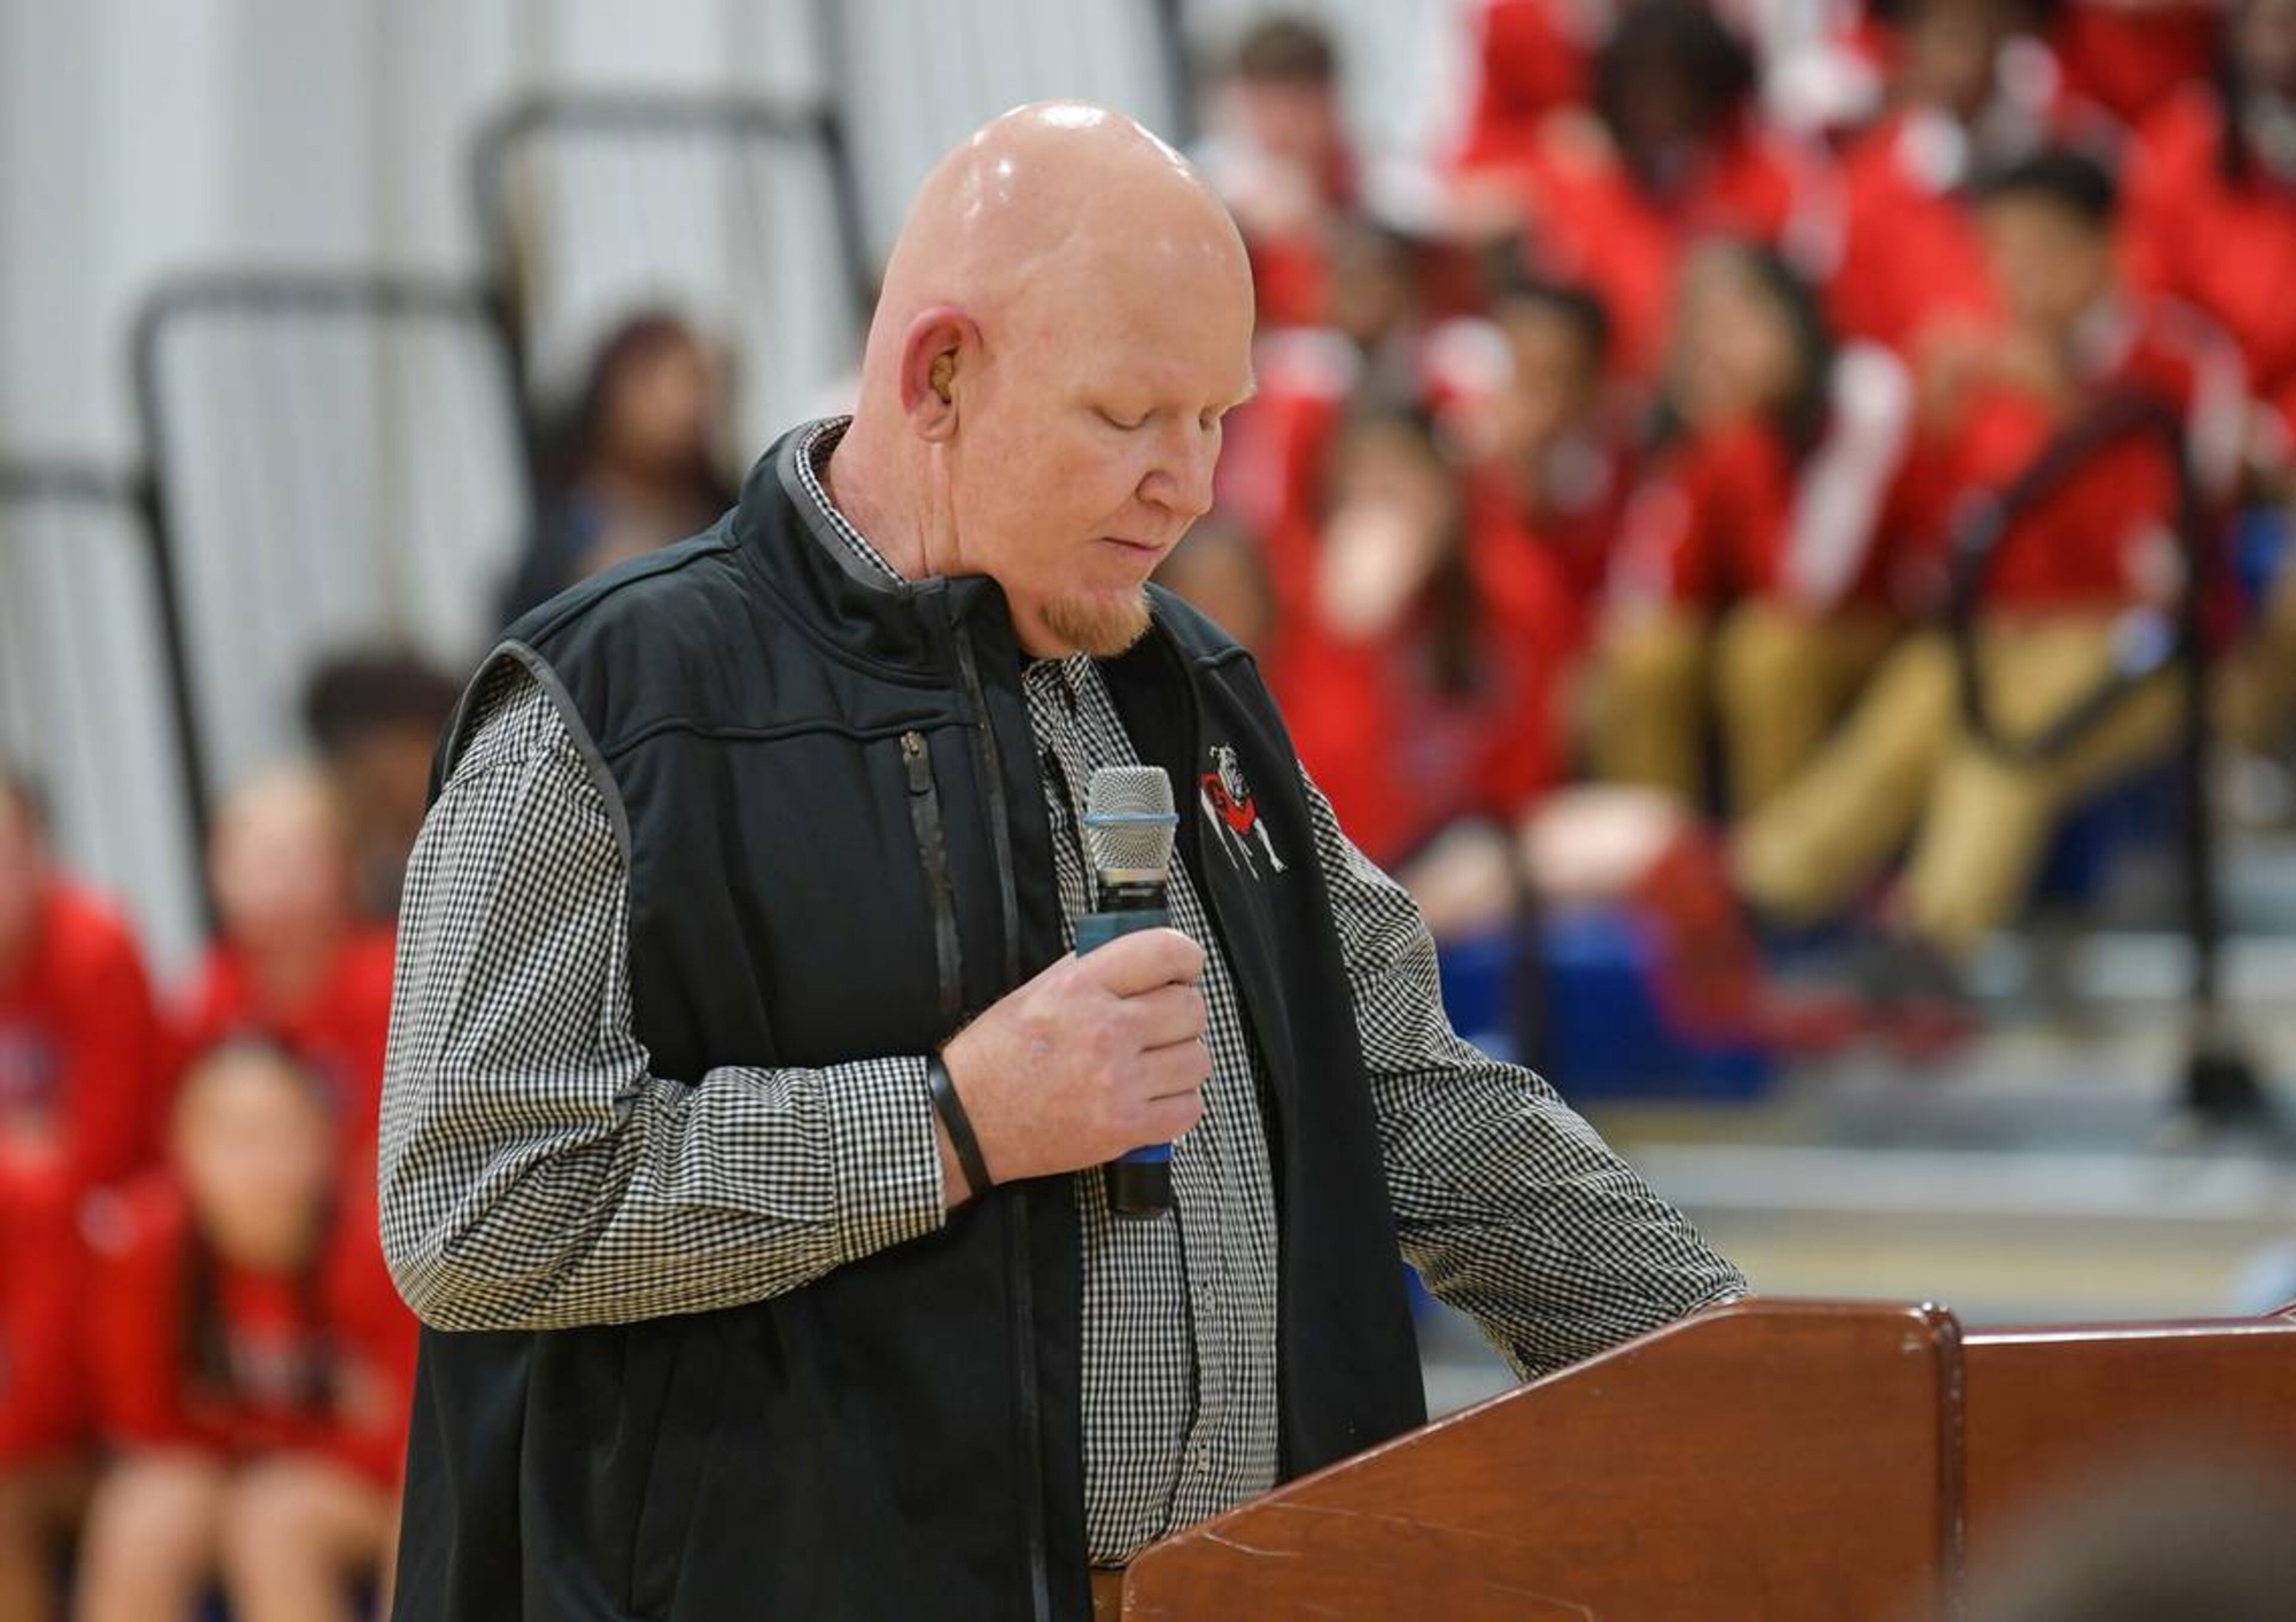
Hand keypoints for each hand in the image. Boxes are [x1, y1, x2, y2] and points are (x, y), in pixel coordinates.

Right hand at [939, 928, 1209, 1192]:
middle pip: (1191, 1008)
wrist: (966, 1121)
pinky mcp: (1123, 1129)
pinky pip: (1189, 1109)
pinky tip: (1154, 1096)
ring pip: (1197, 1059)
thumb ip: (1088, 969)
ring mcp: (1118, 1083)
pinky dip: (1178, 1103)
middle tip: (1161, 1022)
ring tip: (1155, 1063)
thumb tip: (1139, 958)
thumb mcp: (1034, 991)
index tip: (1183, 970)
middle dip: (1182, 1012)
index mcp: (1080, 987)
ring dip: (1182, 1059)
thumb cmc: (995, 1057)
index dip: (1186, 959)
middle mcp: (1105, 1031)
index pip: (1165, 952)